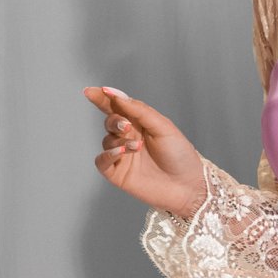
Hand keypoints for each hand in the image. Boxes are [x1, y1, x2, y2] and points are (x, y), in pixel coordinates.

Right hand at [83, 85, 205, 218]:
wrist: (188, 186)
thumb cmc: (180, 155)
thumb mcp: (163, 127)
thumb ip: (139, 110)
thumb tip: (115, 95)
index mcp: (140, 123)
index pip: (116, 107)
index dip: (102, 98)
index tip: (90, 91)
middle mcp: (129, 138)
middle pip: (109, 121)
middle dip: (115, 121)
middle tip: (127, 127)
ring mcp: (123, 156)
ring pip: (106, 140)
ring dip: (118, 140)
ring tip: (137, 147)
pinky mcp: (118, 174)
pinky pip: (102, 161)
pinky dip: (107, 155)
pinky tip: (120, 153)